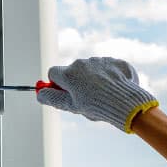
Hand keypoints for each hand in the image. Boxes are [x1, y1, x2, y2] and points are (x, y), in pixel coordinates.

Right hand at [36, 57, 158, 132]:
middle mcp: (82, 63)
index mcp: (69, 74)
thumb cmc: (97, 106)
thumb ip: (52, 98)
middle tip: (86, 99)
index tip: (64, 93)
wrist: (127, 103)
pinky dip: (111, 78)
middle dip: (78, 83)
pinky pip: (109, 68)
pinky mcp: (116, 61)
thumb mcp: (71, 106)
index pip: (53, 73)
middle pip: (73, 71)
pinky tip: (116, 90)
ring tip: (105, 96)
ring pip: (92, 70)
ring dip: (95, 80)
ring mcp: (100, 60)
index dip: (57, 84)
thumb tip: (39, 94)